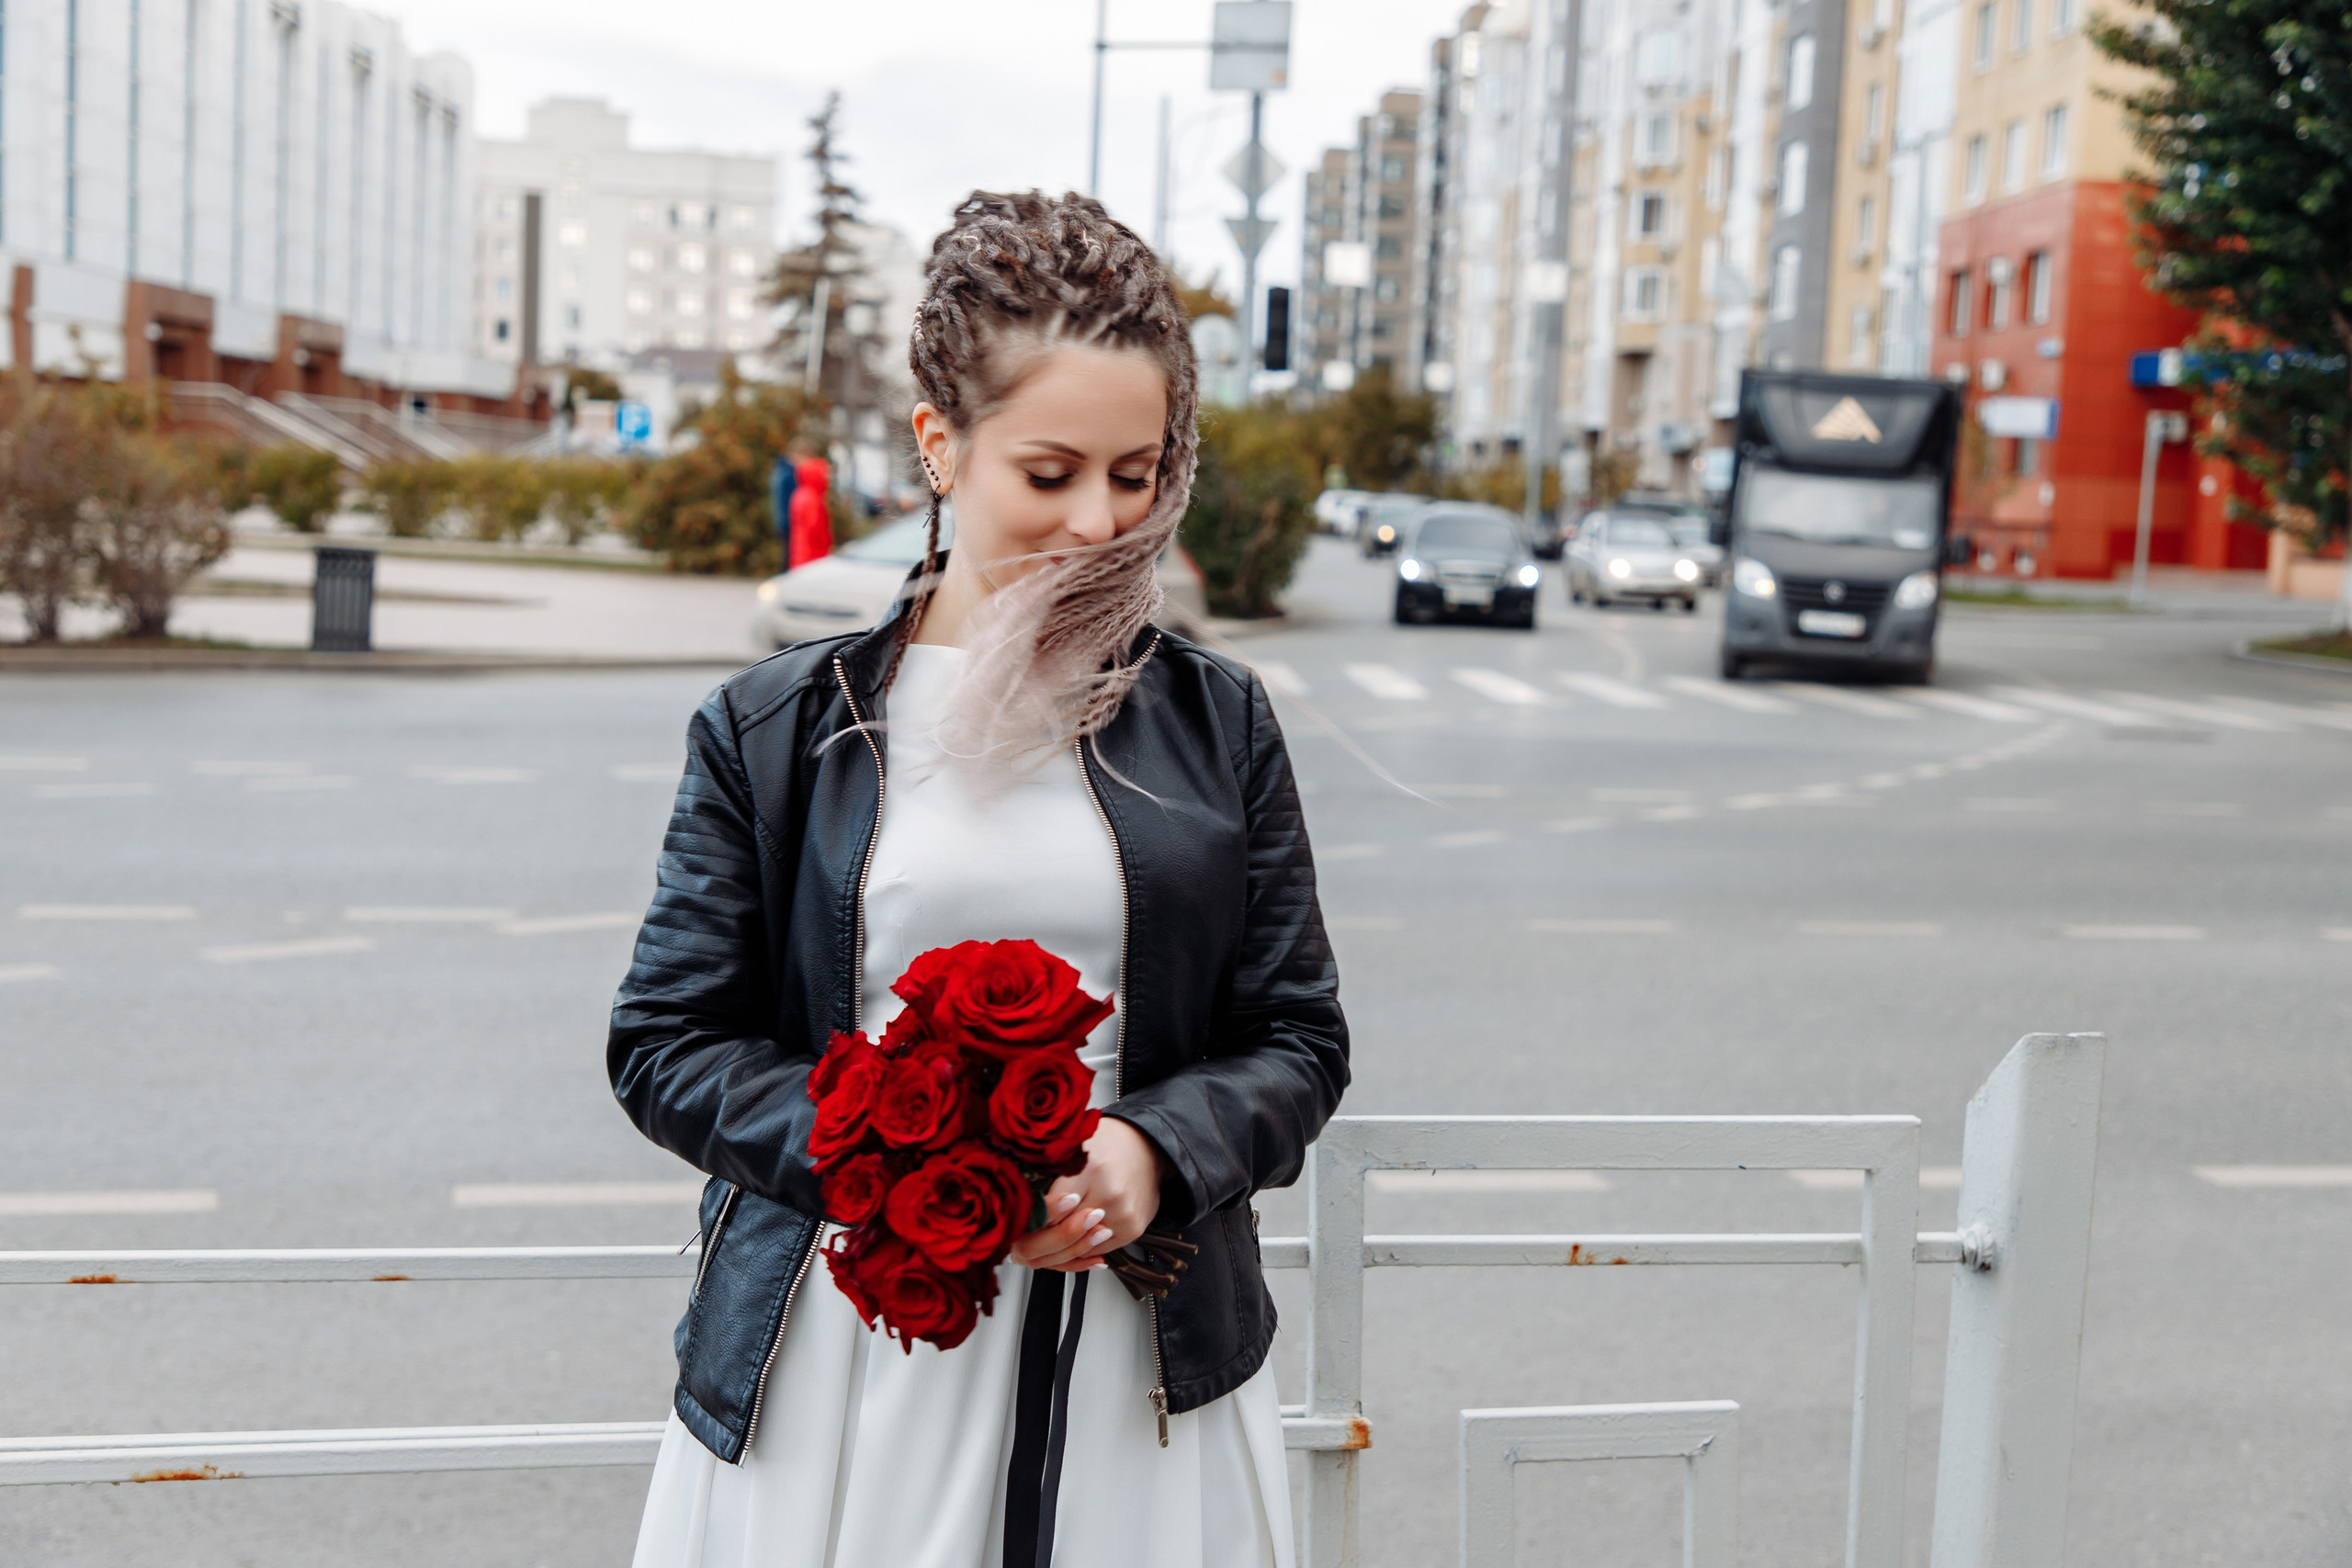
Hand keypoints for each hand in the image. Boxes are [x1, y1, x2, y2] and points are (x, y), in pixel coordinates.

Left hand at [1008, 1118, 1163, 1273]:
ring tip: (1037, 1246)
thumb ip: (1048, 1171)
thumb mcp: (1073, 1147)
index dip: (1028, 1220)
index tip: (1015, 1224)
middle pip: (1062, 1233)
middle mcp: (1109, 1194)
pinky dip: (1079, 1249)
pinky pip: (1096, 1250)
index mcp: (1090, 1169)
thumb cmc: (1108, 1144)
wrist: (1148, 1147)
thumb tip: (1016, 1198)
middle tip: (1016, 1244)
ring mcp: (1123, 1215)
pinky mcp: (1132, 1229)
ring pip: (1078, 1247)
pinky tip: (1066, 1243)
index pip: (1049, 1209)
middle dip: (1037, 1240)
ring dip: (1057, 1248)